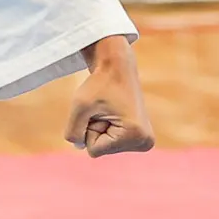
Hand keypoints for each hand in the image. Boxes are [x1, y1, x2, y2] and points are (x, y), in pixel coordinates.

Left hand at [64, 35, 154, 157]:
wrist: (117, 68)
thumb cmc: (99, 84)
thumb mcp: (80, 106)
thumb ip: (73, 131)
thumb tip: (78, 147)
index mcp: (135, 135)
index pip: (94, 150)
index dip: (90, 129)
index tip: (101, 110)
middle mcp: (145, 142)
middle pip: (102, 150)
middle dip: (97, 129)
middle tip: (105, 108)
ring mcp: (145, 141)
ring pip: (107, 147)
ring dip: (102, 128)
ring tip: (110, 110)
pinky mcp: (142, 138)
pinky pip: (113, 143)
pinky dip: (108, 129)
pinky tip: (115, 113)